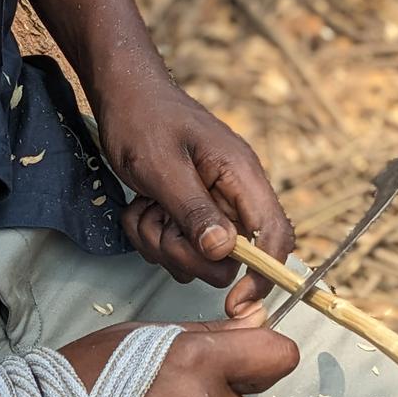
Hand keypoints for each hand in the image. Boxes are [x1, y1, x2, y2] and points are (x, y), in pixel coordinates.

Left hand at [98, 78, 295, 317]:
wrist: (123, 94)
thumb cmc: (143, 118)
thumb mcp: (162, 166)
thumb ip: (194, 210)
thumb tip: (225, 251)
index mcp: (242, 176)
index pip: (274, 237)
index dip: (263, 275)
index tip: (237, 302)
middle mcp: (235, 195)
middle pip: (230, 259)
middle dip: (187, 253)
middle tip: (160, 222)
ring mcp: (214, 205)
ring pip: (199, 258)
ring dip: (163, 244)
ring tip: (147, 207)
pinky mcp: (192, 213)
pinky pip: (178, 249)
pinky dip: (153, 236)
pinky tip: (143, 207)